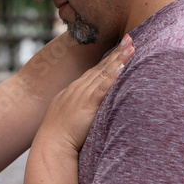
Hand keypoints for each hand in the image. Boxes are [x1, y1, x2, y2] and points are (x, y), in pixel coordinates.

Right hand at [40, 34, 133, 150]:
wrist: (51, 145)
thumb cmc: (58, 137)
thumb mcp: (66, 117)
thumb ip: (77, 110)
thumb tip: (83, 111)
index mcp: (73, 91)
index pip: (94, 72)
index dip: (107, 60)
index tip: (119, 48)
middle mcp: (78, 89)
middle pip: (101, 67)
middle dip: (116, 52)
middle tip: (130, 38)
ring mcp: (82, 95)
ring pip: (104, 73)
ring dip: (119, 59)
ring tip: (132, 47)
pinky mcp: (87, 105)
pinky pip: (103, 88)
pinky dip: (113, 76)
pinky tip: (122, 66)